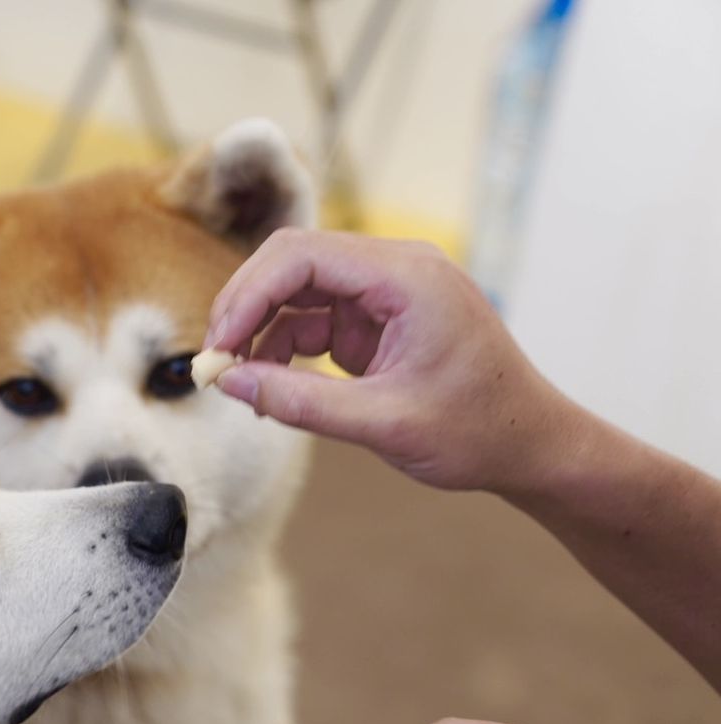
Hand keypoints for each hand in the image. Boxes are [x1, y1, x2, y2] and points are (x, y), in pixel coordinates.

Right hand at [205, 230, 584, 493]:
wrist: (531, 445)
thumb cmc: (477, 431)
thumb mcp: (381, 423)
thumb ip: (298, 403)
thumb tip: (228, 383)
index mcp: (407, 277)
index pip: (302, 256)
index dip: (248, 296)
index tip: (218, 348)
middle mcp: (396, 269)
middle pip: (293, 262)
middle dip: (246, 308)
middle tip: (215, 361)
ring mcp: (387, 292)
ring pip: (299, 290)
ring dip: (262, 332)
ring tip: (239, 383)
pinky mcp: (380, 318)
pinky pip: (315, 318)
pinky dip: (286, 349)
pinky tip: (270, 386)